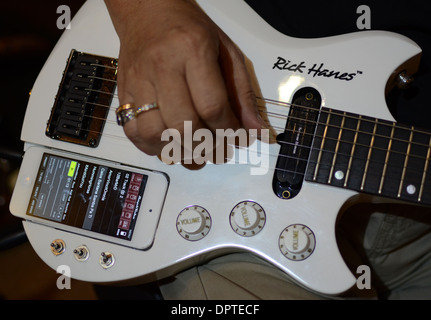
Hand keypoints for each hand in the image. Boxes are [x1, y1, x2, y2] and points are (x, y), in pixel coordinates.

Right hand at [105, 0, 262, 160]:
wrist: (148, 12)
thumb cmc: (188, 29)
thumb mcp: (227, 52)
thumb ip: (243, 94)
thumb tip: (255, 130)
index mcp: (192, 49)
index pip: (212, 105)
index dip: (229, 130)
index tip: (237, 138)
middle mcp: (161, 66)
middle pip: (183, 125)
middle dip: (206, 148)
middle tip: (218, 153)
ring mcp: (138, 81)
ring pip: (154, 133)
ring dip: (179, 152)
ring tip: (196, 154)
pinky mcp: (124, 92)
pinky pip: (133, 131)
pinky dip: (153, 147)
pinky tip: (170, 146)